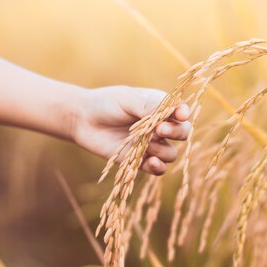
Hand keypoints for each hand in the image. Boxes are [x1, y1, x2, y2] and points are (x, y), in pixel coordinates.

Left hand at [70, 86, 190, 174]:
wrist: (83, 119)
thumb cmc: (107, 103)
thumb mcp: (129, 98)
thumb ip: (150, 105)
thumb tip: (173, 112)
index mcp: (160, 107)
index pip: (180, 112)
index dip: (183, 114)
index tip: (180, 114)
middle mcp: (159, 126)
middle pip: (182, 133)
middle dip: (176, 132)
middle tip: (160, 129)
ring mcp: (151, 144)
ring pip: (170, 153)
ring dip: (163, 150)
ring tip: (146, 144)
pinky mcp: (139, 160)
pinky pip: (157, 168)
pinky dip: (158, 167)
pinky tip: (151, 161)